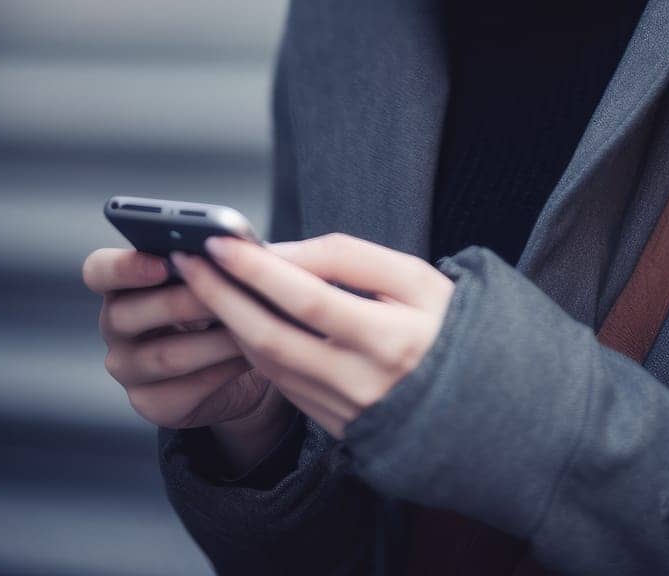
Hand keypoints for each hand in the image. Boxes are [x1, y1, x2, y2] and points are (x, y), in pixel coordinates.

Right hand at [82, 245, 272, 428]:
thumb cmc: (219, 302)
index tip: (164, 262)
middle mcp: (114, 326)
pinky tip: (249, 355)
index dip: (124, 266)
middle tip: (227, 290)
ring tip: (250, 323)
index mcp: (122, 283)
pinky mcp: (151, 403)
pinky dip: (222, 370)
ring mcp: (128, 368)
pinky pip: (184, 389)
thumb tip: (233, 241)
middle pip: (130, 314)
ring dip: (213, 339)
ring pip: (165, 355)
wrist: (235, 362)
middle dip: (185, 301)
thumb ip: (212, 256)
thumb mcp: (214, 274)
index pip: (99, 270)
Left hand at [170, 232, 455, 440]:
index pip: (305, 299)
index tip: (219, 240)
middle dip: (220, 296)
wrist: (481, 402)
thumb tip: (279, 252)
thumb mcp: (413, 277)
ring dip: (227, 322)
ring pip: (266, 366)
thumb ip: (347, 259)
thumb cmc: (446, 323)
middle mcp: (361, 385)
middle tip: (187, 259)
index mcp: (390, 341)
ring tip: (202, 281)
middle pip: (269, 338)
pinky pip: (280, 384)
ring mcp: (343, 414)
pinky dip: (252, 348)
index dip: (257, 269)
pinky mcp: (332, 429)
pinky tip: (237, 317)